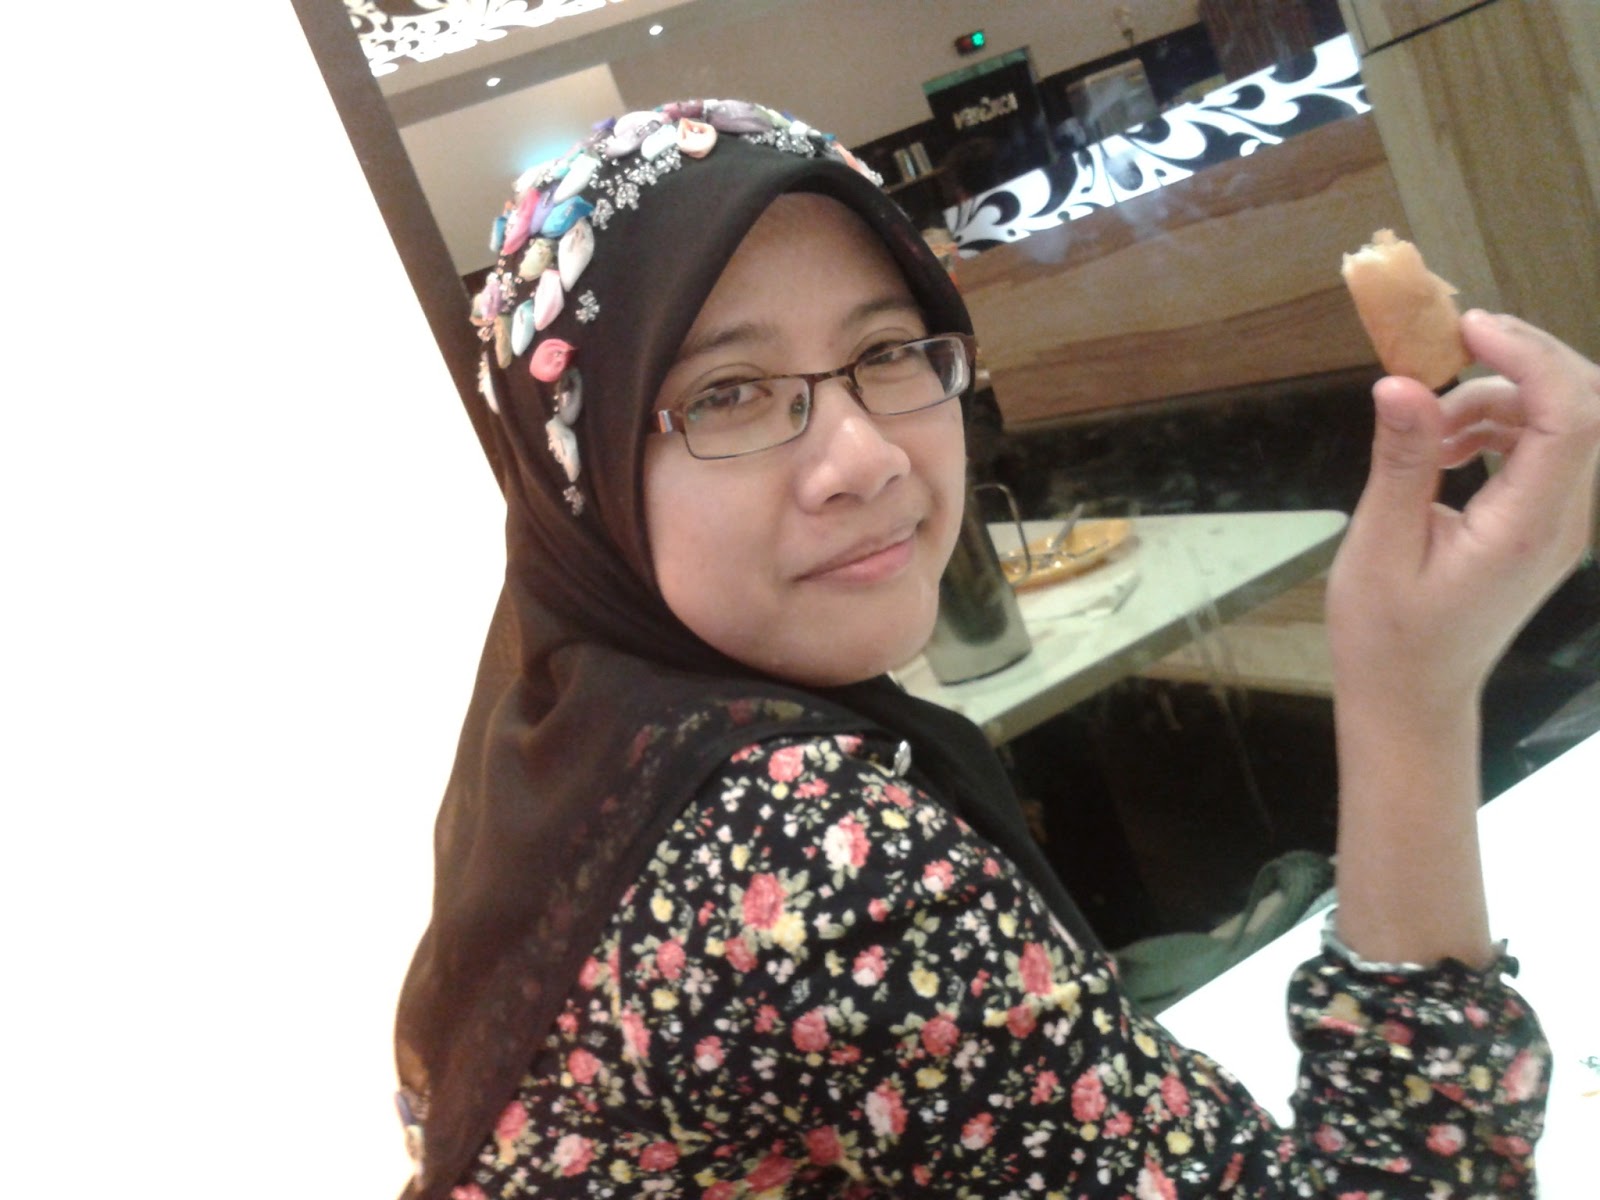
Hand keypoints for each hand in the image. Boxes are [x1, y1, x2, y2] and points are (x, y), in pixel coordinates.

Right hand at [1326, 310, 1599, 716]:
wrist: (1411, 699)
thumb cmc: (1387, 638)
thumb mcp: (1380, 548)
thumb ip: (1401, 463)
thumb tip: (1399, 384)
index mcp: (1528, 527)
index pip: (1569, 414)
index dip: (1529, 355)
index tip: (1465, 330)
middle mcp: (1561, 520)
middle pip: (1583, 406)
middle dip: (1522, 360)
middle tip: (1449, 346)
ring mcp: (1558, 523)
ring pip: (1564, 421)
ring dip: (1501, 396)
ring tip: (1429, 424)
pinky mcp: (1541, 525)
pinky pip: (1543, 450)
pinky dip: (1499, 426)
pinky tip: (1444, 447)